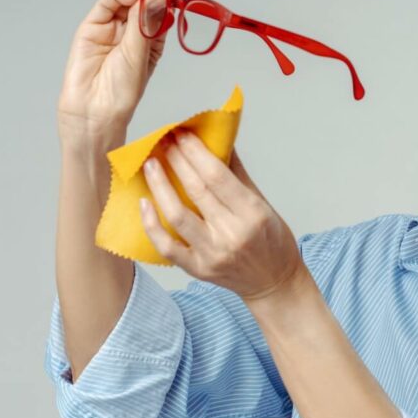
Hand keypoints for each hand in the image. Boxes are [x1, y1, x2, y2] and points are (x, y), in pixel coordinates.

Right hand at [57, 0, 179, 145]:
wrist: (94, 108)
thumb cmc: (121, 90)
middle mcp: (132, 33)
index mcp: (151, 42)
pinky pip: (105, 5)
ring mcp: (112, 28)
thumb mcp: (141, 54)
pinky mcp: (92, 27)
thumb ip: (146, 24)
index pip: (161, 13)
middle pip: (143, 2)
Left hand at [139, 130, 305, 301]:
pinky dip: (152, 224)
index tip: (182, 134)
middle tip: (164, 141)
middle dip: (176, 161)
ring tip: (150, 164)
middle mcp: (231, 234)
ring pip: (177, 215)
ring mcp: (212, 254)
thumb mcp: (264, 204)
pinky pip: (167, 246)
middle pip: (196, 191)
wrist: (273, 283)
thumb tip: (218, 142)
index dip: (196, 152)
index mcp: (252, 213)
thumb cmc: (273, 241)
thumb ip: (238, 174)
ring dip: (160, 186)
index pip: (217, 176)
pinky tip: (144, 203)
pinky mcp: (197, 269)